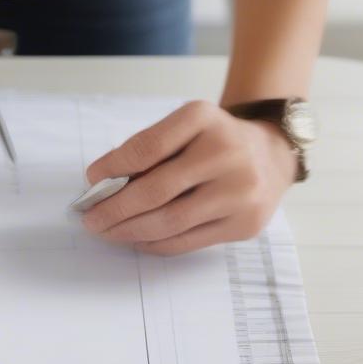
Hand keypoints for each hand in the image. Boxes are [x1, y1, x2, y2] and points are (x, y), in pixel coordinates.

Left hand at [78, 100, 297, 254]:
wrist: (272, 156)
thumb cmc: (214, 142)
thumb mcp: (185, 127)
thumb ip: (147, 149)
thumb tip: (102, 185)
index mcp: (204, 120)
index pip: (147, 148)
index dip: (113, 168)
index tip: (90, 181)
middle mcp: (226, 153)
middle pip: (155, 191)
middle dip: (114, 209)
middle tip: (90, 219)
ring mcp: (240, 192)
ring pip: (169, 222)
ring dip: (128, 231)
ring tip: (107, 232)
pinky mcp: (244, 224)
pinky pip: (186, 242)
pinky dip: (153, 243)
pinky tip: (135, 239)